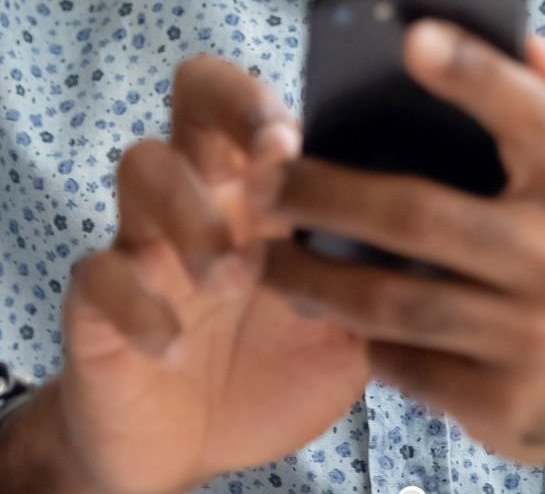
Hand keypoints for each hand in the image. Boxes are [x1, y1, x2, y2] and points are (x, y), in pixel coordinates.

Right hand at [44, 54, 370, 493]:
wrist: (190, 449)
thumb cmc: (270, 368)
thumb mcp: (345, 327)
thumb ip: (379, 280)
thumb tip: (447, 239)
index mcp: (260, 189)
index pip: (254, 99)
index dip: (265, 100)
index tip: (295, 140)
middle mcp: (200, 194)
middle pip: (192, 94)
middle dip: (227, 108)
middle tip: (262, 164)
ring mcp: (142, 240)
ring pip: (141, 165)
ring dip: (189, 213)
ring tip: (227, 278)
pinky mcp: (97, 301)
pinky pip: (98, 274)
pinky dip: (138, 305)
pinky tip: (173, 347)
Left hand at [258, 24, 544, 478]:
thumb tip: (531, 43)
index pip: (532, 117)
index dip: (475, 75)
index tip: (411, 37)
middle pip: (419, 217)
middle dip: (324, 194)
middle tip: (261, 181)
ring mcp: (531, 338)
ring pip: (392, 301)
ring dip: (310, 276)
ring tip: (260, 254)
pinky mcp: (499, 403)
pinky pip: (400, 363)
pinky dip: (357, 337)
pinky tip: (328, 313)